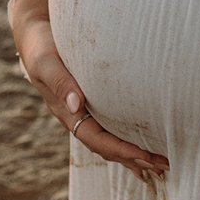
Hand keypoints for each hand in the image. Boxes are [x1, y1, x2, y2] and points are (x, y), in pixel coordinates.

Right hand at [10, 0, 168, 185]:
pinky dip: (128, 137)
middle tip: (165, 166)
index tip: (145, 157)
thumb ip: (60, 82)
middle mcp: (78, 117)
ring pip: (111, 139)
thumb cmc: (40, 46)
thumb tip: (77, 105)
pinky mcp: (93, 99)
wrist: (34, 33)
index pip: (97, 140)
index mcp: (67, 113)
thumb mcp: (46, 63)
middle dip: (134, 158)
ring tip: (160, 165)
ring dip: (134, 154)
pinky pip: (112, 124)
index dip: (121, 150)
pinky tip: (144, 142)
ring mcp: (85, 110)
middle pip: (108, 147)